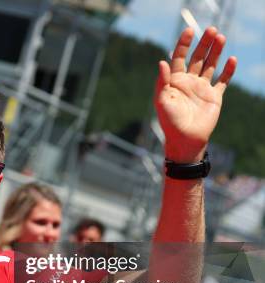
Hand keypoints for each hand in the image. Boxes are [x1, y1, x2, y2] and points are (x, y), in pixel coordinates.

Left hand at [155, 26, 236, 162]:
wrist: (185, 140)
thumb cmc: (170, 122)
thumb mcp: (162, 101)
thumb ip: (162, 81)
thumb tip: (162, 61)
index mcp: (175, 81)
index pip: (179, 57)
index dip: (183, 43)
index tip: (189, 30)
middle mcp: (189, 82)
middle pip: (197, 58)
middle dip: (204, 44)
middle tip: (212, 30)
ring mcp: (202, 88)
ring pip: (211, 65)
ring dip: (216, 52)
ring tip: (220, 37)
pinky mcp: (214, 97)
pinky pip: (223, 81)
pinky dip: (228, 70)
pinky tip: (232, 59)